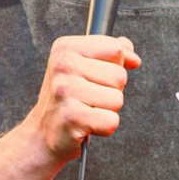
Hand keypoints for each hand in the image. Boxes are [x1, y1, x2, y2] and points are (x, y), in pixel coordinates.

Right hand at [24, 35, 140, 160]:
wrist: (44, 132)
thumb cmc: (68, 97)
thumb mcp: (84, 65)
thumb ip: (111, 53)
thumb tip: (134, 58)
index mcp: (66, 47)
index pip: (115, 48)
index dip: (116, 65)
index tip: (98, 76)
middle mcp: (63, 65)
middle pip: (120, 75)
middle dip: (112, 90)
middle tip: (89, 97)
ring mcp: (66, 91)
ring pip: (118, 99)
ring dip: (108, 109)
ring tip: (87, 109)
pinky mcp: (72, 117)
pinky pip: (111, 120)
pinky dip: (104, 127)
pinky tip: (87, 124)